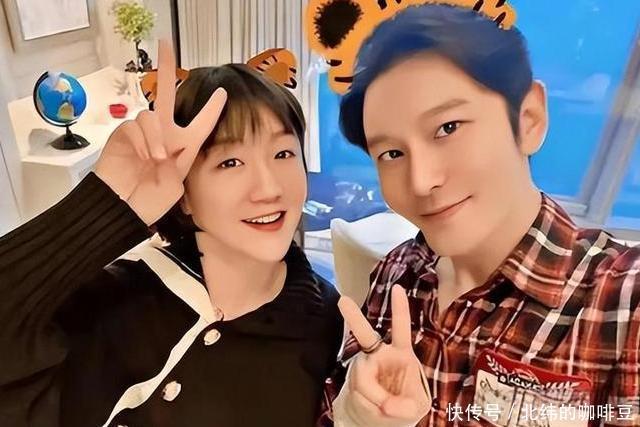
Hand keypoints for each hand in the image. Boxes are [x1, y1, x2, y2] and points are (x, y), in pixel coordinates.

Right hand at [95, 39, 226, 224]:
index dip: (212, 109)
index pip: (201, 123)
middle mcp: (163, 133)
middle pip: (165, 94)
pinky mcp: (123, 134)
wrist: (126, 208)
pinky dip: (145, 139)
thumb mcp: (176, 184)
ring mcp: (142, 132)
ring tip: (160, 158)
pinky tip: (146, 156)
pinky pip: (136, 125)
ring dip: (159, 136)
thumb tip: (169, 144)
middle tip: (167, 44)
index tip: (223, 93)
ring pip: (152, 115)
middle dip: (166, 68)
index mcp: (183, 146)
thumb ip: (179, 161)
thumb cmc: (152, 200)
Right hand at [337, 285, 430, 425]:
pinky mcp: (353, 381)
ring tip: (385, 409)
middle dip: (353, 317)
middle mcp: (379, 355)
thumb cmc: (404, 405)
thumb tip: (387, 405)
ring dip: (375, 399)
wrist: (380, 419)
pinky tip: (373, 410)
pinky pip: (358, 394)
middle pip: (364, 335)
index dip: (400, 308)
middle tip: (342, 301)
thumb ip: (406, 404)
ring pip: (363, 380)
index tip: (397, 288)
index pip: (401, 328)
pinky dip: (368, 408)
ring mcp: (363, 367)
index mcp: (401, 353)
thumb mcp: (416, 405)